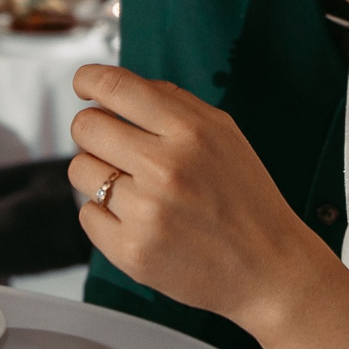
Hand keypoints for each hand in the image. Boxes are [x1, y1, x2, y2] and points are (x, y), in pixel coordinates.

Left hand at [67, 64, 326, 331]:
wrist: (268, 268)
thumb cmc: (247, 200)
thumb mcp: (224, 134)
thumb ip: (173, 104)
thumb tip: (116, 87)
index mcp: (191, 131)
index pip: (115, 87)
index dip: (88, 79)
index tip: (84, 85)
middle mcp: (165, 167)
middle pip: (86, 127)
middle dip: (94, 132)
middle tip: (114, 146)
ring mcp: (146, 212)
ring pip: (80, 170)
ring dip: (98, 174)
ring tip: (132, 188)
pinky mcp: (131, 251)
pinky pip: (86, 216)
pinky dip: (104, 215)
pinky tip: (137, 219)